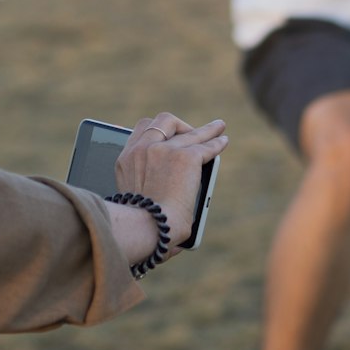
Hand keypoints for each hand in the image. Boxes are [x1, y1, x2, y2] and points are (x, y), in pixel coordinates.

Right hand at [114, 114, 227, 249]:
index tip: (169, 135)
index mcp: (126, 160)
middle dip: (179, 125)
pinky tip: (223, 142)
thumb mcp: (133, 199)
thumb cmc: (142, 225)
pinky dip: (216, 143)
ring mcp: (165, 150)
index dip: (158, 130)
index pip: (143, 130)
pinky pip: (206, 146)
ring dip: (206, 130)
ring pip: (190, 132)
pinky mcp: (186, 157)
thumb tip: (161, 195)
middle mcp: (144, 149)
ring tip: (218, 127)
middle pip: (164, 121)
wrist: (149, 228)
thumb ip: (142, 187)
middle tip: (190, 134)